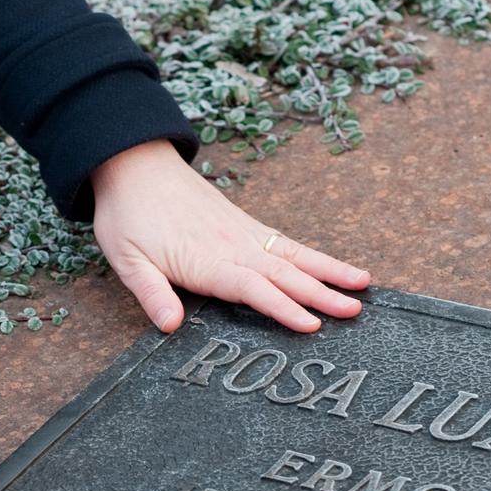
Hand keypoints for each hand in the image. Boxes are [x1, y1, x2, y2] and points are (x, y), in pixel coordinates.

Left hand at [90, 140, 369, 333]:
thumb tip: (169, 326)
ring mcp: (243, 233)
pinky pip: (286, 243)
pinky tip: (334, 267)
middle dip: (322, 294)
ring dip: (330, 271)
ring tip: (364, 285)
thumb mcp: (126, 259)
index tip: (311, 324)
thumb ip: (151, 293)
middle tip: (355, 312)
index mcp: (206, 259)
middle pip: (284, 274)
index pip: (252, 288)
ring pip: (294, 256)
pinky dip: (314, 256)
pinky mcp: (245, 225)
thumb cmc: (128, 214)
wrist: (133, 163)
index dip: (282, 308)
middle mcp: (232, 246)